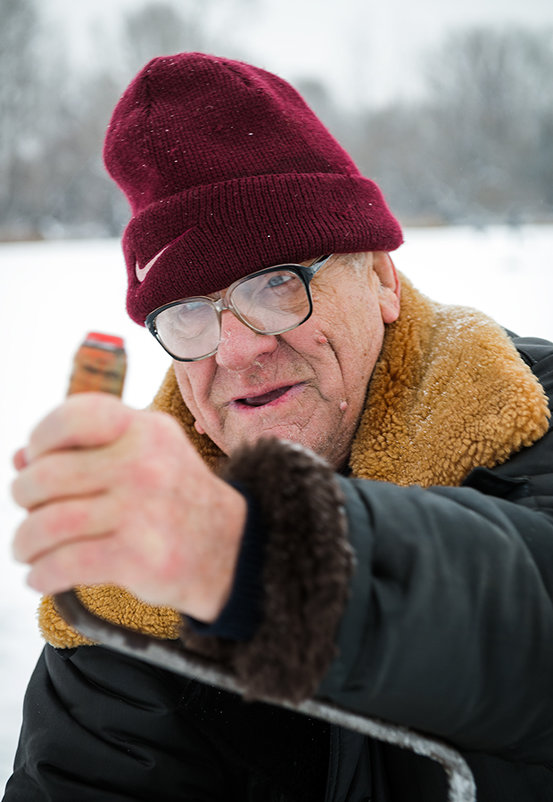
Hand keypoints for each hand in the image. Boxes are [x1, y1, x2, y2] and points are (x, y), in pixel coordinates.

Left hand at [11, 393, 246, 621]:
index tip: (38, 459)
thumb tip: (19, 459)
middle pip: (47, 476)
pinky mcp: (139, 558)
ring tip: (26, 549)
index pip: (75, 416)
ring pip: (48, 524)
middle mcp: (145, 464)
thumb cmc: (175, 500)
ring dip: (24, 541)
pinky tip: (42, 575)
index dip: (42, 437)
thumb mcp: (146, 457)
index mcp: (146, 430)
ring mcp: (143, 511)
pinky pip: (64, 564)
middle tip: (30, 511)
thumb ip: (87, 452)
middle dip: (24, 496)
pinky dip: (41, 573)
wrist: (232, 550)